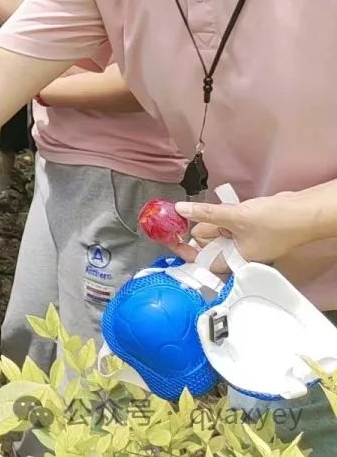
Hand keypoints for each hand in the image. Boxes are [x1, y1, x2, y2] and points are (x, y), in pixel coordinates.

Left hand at [167, 191, 308, 266]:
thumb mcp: (234, 217)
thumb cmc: (275, 222)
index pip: (202, 261)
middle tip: (172, 220)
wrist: (302, 212)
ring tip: (193, 212)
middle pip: (205, 246)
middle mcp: (236, 253)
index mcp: (234, 260)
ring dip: (204, 222)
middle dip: (192, 232)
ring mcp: (240, 239)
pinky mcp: (245, 227)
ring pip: (213, 233)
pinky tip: (209, 208)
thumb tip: (180, 209)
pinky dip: (215, 216)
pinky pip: (223, 223)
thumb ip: (205, 214)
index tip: (167, 240)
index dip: (184, 252)